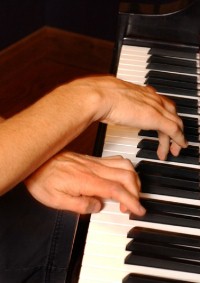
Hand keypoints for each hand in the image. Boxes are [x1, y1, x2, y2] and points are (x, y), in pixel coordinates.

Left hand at [25, 151, 144, 214]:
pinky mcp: (92, 159)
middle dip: (136, 191)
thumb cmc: (43, 180)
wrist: (36, 162)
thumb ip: (80, 205)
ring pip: (124, 164)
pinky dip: (125, 170)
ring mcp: (94, 161)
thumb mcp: (56, 200)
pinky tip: (122, 178)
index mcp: (86, 180)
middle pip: (126, 175)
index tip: (138, 210)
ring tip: (130, 192)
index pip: (116, 190)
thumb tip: (98, 207)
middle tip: (132, 205)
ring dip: (133, 179)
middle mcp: (93, 168)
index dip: (131, 201)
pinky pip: (116, 160)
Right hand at [67, 76, 187, 159]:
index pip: (161, 102)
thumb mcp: (110, 99)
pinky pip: (173, 131)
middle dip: (176, 127)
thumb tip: (107, 109)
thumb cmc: (99, 96)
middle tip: (174, 139)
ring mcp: (154, 107)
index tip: (163, 124)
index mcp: (141, 92)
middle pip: (172, 112)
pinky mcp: (154, 118)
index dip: (165, 115)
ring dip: (176, 138)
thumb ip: (114, 104)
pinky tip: (178, 148)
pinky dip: (178, 140)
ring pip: (175, 123)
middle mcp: (151, 97)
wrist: (98, 96)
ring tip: (174, 150)